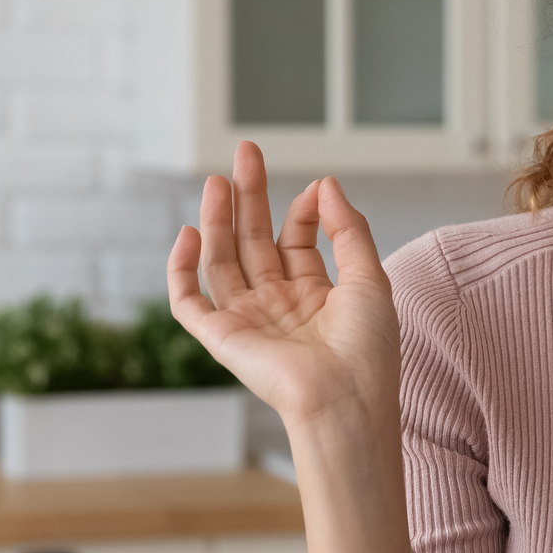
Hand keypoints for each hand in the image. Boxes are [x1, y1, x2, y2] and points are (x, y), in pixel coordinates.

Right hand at [166, 142, 398, 433]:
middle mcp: (278, 306)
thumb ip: (347, 229)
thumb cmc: (368, 350)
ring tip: (217, 180)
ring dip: (217, 220)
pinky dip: (182, 269)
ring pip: (222, 261)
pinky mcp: (221, 337)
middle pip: (254, 241)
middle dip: (249, 197)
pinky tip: (190, 233)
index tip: (314, 190)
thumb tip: (325, 183)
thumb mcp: (370, 278)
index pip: (296, 241)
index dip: (303, 211)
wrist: (347, 400)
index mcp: (315, 296)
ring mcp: (248, 320)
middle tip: (245, 152)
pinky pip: (189, 301)